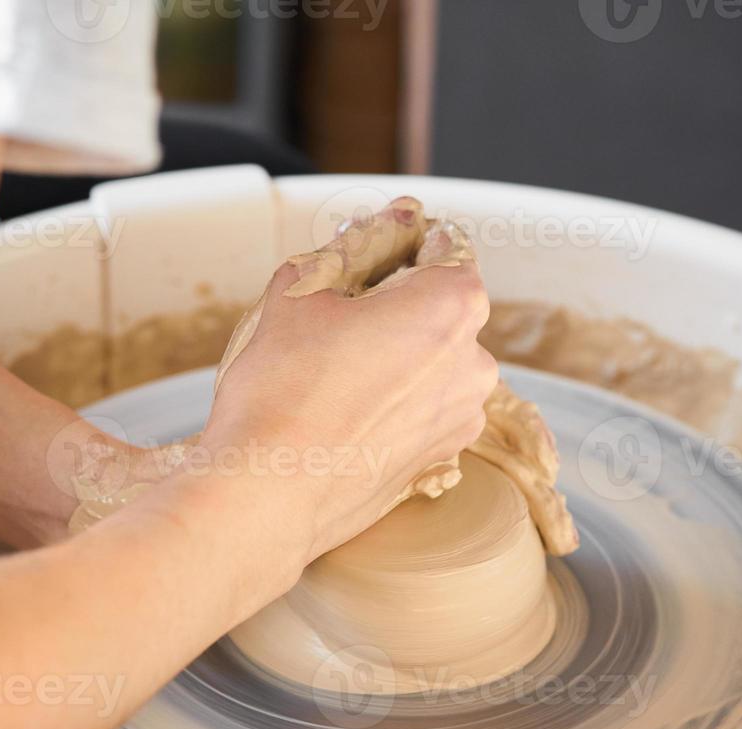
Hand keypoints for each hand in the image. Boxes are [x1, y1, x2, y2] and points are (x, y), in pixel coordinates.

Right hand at [201, 223, 496, 563]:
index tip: (365, 252)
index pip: (442, 247)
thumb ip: (353, 245)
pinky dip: (391, 401)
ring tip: (330, 371)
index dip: (399, 242)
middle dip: (395, 303)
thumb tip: (389, 221)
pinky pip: (420, 409)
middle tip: (332, 314)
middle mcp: (474, 362)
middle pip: (439, 308)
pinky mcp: (438, 460)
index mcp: (452, 305)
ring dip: (394, 355)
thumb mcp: (301, 289)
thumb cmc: (281, 388)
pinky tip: (341, 410)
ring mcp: (460, 418)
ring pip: (431, 363)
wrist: (267, 494)